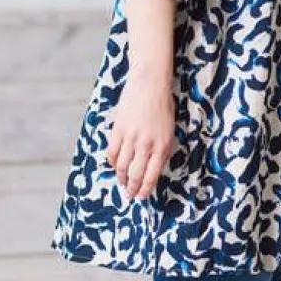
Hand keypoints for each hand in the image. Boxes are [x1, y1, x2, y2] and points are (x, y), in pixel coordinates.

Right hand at [106, 68, 175, 199]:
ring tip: (122, 183)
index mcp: (162, 146)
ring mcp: (131, 138)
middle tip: (129, 194)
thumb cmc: (163, 107)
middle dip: (132, 188)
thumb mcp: (169, 131)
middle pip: (135, 174)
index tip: (141, 196)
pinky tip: (115, 166)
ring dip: (121, 178)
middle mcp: (146, 145)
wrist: (150, 84)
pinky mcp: (118, 129)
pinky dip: (112, 163)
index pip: (151, 176)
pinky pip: (112, 152)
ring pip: (122, 166)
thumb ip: (161, 150)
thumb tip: (151, 169)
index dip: (144, 189)